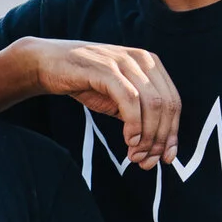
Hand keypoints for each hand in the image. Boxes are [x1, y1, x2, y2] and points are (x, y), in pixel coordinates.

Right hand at [24, 39, 180, 167]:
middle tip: (148, 162)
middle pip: (166, 105)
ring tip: (136, 156)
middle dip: (160, 139)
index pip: (173, 101)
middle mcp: (142, 59)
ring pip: (151, 104)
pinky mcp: (106, 69)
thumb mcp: (118, 97)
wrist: (47, 64)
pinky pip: (130, 99)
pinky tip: (129, 140)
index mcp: (150, 63)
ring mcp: (124, 62)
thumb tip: (156, 147)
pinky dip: (134, 124)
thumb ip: (138, 113)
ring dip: (148, 136)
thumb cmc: (84, 81)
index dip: (172, 133)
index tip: (166, 158)